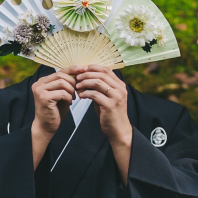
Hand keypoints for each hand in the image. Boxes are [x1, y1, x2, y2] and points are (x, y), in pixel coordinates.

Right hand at [31, 70, 76, 168]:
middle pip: (60, 75)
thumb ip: (66, 83)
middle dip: (72, 82)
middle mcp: (38, 84)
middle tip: (78, 90)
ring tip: (73, 97)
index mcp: (42, 81)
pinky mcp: (44, 98)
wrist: (46, 126)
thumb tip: (79, 71)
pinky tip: (69, 102)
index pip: (59, 71)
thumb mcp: (61, 93)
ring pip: (62, 83)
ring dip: (71, 90)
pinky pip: (62, 93)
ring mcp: (40, 90)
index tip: (82, 70)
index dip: (71, 70)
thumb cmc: (55, 110)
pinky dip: (69, 97)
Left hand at [75, 66, 131, 184]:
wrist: (118, 130)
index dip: (93, 67)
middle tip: (77, 77)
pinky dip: (85, 93)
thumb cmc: (110, 113)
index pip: (106, 69)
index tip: (82, 69)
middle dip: (87, 74)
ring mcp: (116, 97)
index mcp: (120, 85)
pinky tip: (80, 95)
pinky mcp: (110, 105)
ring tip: (77, 86)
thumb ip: (99, 87)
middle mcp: (120, 89)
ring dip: (85, 83)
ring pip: (98, 83)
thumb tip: (84, 77)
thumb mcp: (106, 97)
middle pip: (101, 74)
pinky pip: (95, 94)